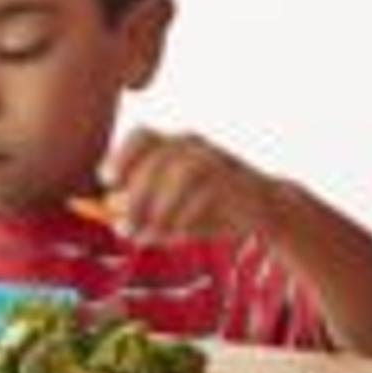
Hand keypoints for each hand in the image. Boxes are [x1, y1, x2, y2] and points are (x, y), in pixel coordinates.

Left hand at [99, 128, 283, 246]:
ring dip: (159, 207)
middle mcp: (194, 147)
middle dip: (135, 195)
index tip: (107, 182)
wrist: (265, 209)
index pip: (142, 136)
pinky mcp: (236, 179)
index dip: (121, 156)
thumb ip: (144, 213)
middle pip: (157, 157)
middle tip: (124, 228)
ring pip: (181, 171)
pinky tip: (177, 236)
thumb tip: (113, 220)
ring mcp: (217, 160)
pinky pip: (206, 191)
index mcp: (174, 147)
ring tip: (148, 236)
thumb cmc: (211, 208)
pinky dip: (185, 215)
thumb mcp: (172, 213)